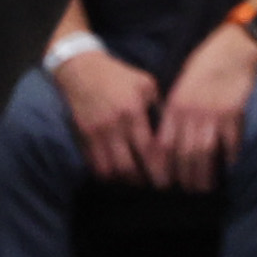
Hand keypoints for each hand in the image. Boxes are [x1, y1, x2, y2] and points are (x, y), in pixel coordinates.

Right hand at [53, 39, 164, 183]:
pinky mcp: (83, 138)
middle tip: (155, 186)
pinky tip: (119, 175)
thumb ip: (159, 107)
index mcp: (133, 111)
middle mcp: (113, 125)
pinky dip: (108, 175)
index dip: (159, 168)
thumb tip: (174, 130)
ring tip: (138, 182)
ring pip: (110, 170)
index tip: (168, 180)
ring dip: (125, 181)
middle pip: (128, 166)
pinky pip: (95, 165)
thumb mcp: (146, 84)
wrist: (82, 70)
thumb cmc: (120, 76)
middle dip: (143, 181)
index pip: (148, 149)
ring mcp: (96, 133)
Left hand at [155, 29, 256, 186]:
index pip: (163, 145)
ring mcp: (213, 114)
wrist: (232, 49)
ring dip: (205, 174)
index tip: (164, 183)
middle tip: (187, 192)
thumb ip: (173, 113)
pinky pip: (231, 143)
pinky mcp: (234, 114)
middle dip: (185, 178)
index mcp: (174, 107)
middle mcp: (191, 113)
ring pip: (205, 153)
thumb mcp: (180, 87)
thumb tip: (168, 142)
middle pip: (184, 154)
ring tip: (205, 188)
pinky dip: (230, 159)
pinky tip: (230, 169)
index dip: (163, 167)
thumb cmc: (204, 68)